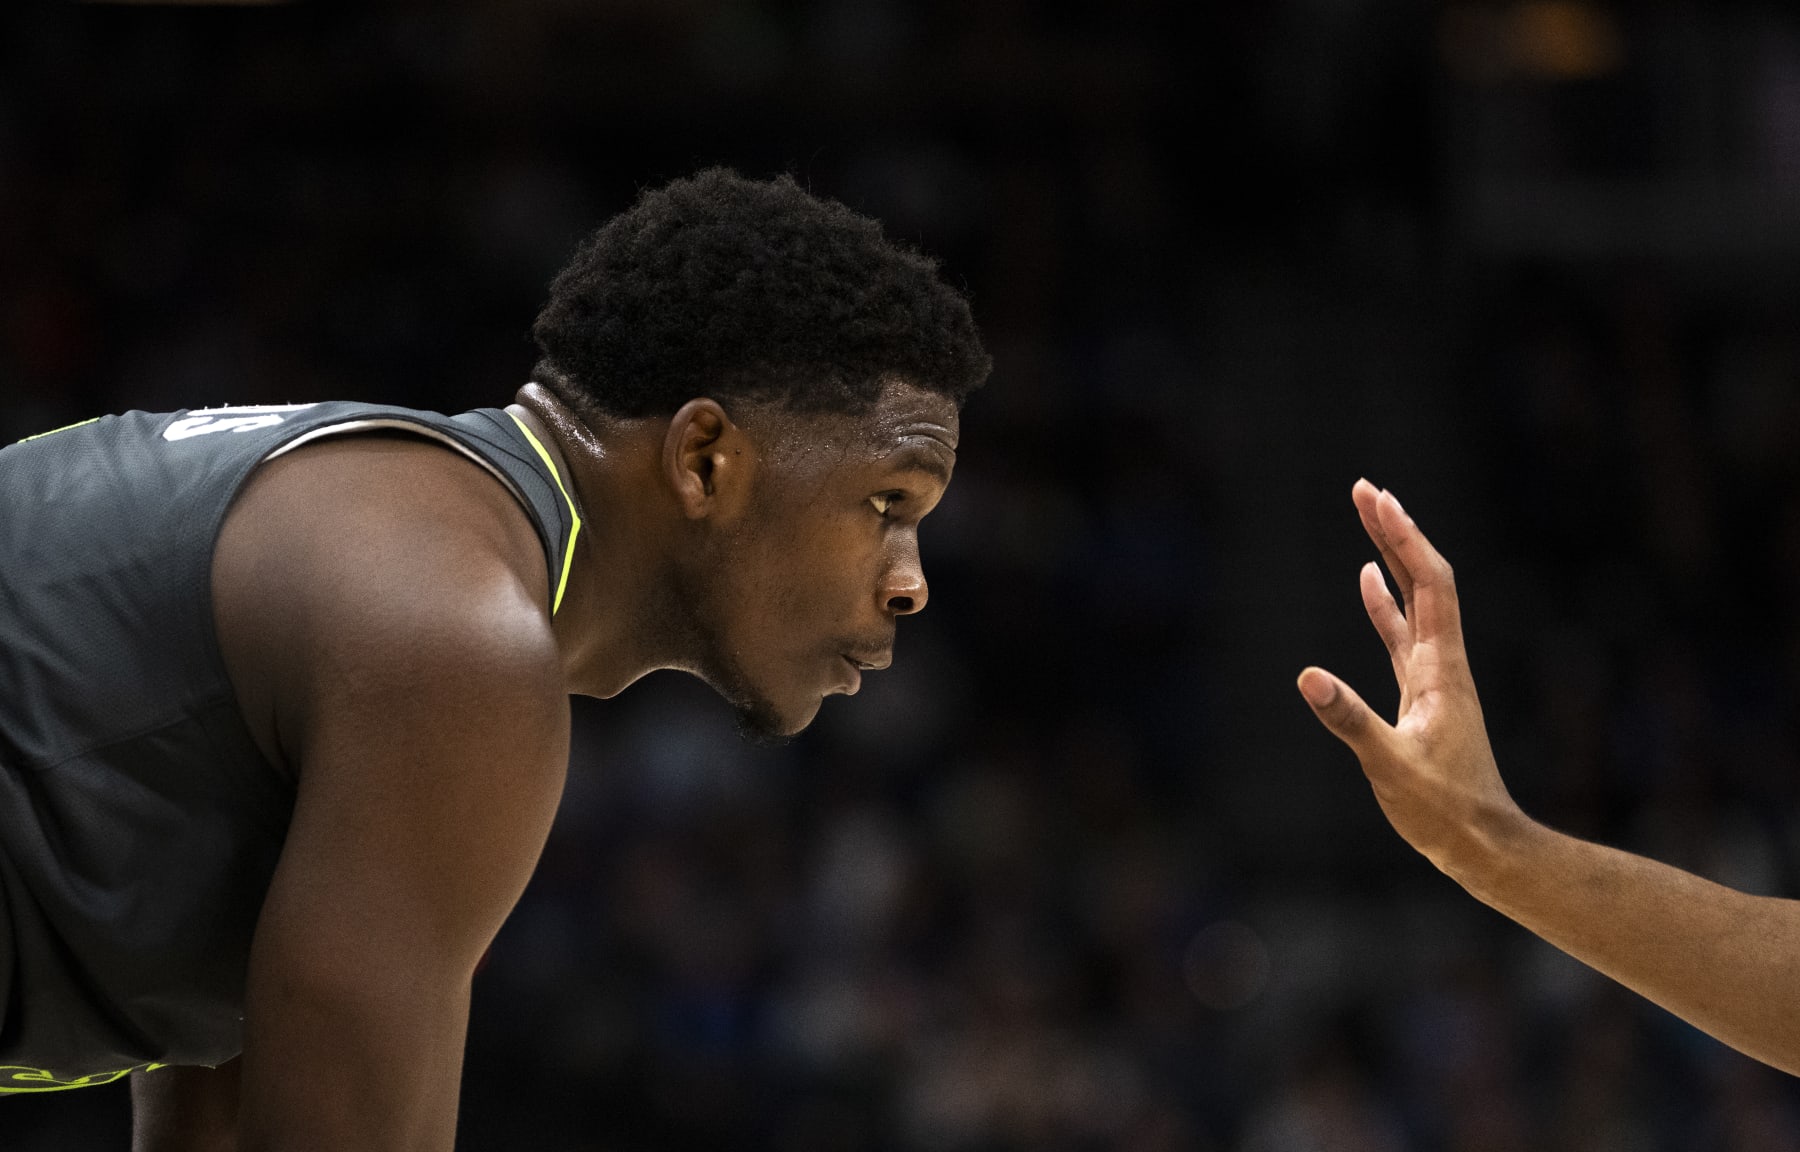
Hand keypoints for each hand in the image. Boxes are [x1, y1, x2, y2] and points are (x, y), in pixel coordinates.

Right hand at [1297, 480, 1522, 877]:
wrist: (1483, 844)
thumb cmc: (1443, 811)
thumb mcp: (1390, 767)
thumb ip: (1350, 721)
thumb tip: (1307, 676)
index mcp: (1442, 669)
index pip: (1430, 585)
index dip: (1405, 539)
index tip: (1378, 499)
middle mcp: (1443, 663)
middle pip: (1424, 580)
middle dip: (1395, 532)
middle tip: (1365, 490)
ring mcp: (1433, 677)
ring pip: (1413, 602)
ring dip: (1391, 558)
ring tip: (1367, 517)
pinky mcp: (1421, 696)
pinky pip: (1400, 633)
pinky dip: (1383, 603)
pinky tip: (1367, 582)